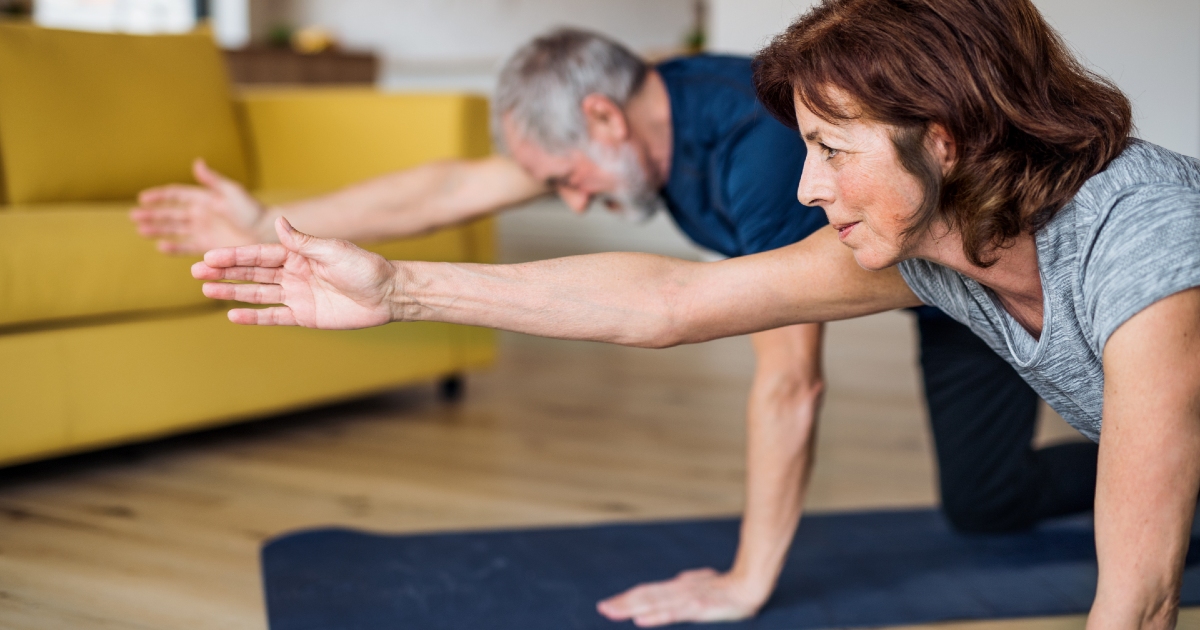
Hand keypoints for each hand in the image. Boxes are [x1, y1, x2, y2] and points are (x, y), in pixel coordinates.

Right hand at [131, 159, 267, 253]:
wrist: (268, 233)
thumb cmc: (254, 211)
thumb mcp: (232, 192)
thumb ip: (213, 180)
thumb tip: (196, 162)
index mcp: (206, 198)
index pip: (177, 195)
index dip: (160, 196)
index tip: (142, 198)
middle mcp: (202, 214)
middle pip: (171, 213)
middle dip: (153, 215)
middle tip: (134, 217)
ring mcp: (205, 231)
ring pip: (175, 229)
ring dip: (158, 229)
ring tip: (141, 230)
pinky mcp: (209, 247)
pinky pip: (187, 246)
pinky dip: (174, 247)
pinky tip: (161, 246)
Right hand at [193, 218, 398, 328]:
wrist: (387, 294)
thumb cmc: (364, 267)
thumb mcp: (333, 250)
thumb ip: (303, 241)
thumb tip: (280, 221)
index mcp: (298, 254)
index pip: (259, 254)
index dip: (234, 256)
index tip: (209, 257)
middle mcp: (293, 273)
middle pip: (252, 273)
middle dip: (224, 272)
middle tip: (195, 273)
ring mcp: (297, 295)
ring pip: (257, 293)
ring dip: (232, 292)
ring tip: (206, 290)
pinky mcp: (304, 316)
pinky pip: (274, 317)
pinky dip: (254, 317)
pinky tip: (233, 315)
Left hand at [596, 568, 766, 626]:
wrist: (750, 585)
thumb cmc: (726, 587)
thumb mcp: (702, 584)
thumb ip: (686, 585)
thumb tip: (675, 581)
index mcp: (677, 587)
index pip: (646, 592)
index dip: (627, 598)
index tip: (608, 604)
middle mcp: (677, 590)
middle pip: (644, 597)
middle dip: (622, 604)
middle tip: (601, 608)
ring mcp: (686, 599)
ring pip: (653, 604)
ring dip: (631, 609)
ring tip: (612, 613)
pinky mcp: (696, 609)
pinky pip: (672, 614)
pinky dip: (654, 616)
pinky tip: (641, 620)